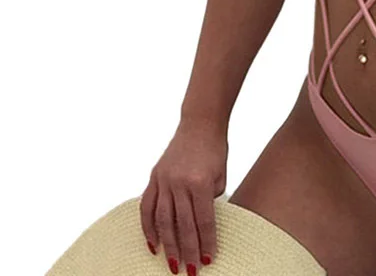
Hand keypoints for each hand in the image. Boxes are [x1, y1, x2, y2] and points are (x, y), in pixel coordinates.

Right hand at [140, 118, 228, 273]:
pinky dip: (148, 227)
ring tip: (173, 265)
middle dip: (187, 250)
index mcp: (200, 182)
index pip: (203, 219)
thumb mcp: (220, 175)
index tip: (208, 259)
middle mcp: (179, 182)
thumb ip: (210, 200)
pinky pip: (147, 207)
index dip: (206, 241)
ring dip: (168, 245)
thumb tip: (202, 224)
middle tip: (190, 272)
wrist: (200, 123)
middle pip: (183, 224)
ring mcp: (164, 180)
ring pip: (163, 220)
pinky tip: (153, 245)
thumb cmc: (215, 150)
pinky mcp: (154, 177)